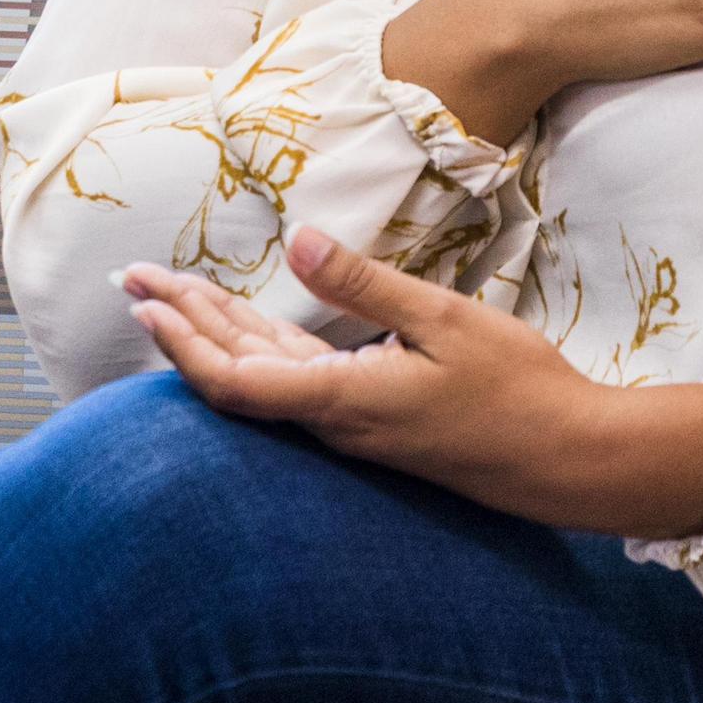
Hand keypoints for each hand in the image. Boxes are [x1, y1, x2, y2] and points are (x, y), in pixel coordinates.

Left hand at [121, 227, 702, 538]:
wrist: (571, 461)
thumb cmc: (517, 389)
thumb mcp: (444, 320)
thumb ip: (365, 284)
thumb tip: (295, 241)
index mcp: (343, 401)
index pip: (235, 379)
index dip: (182, 342)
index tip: (144, 301)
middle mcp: (335, 423)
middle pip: (236, 375)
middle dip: (181, 325)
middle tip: (132, 281)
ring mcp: (354, 428)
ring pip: (265, 377)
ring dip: (215, 334)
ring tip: (171, 296)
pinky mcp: (376, 422)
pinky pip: (299, 383)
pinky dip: (261, 348)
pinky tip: (247, 328)